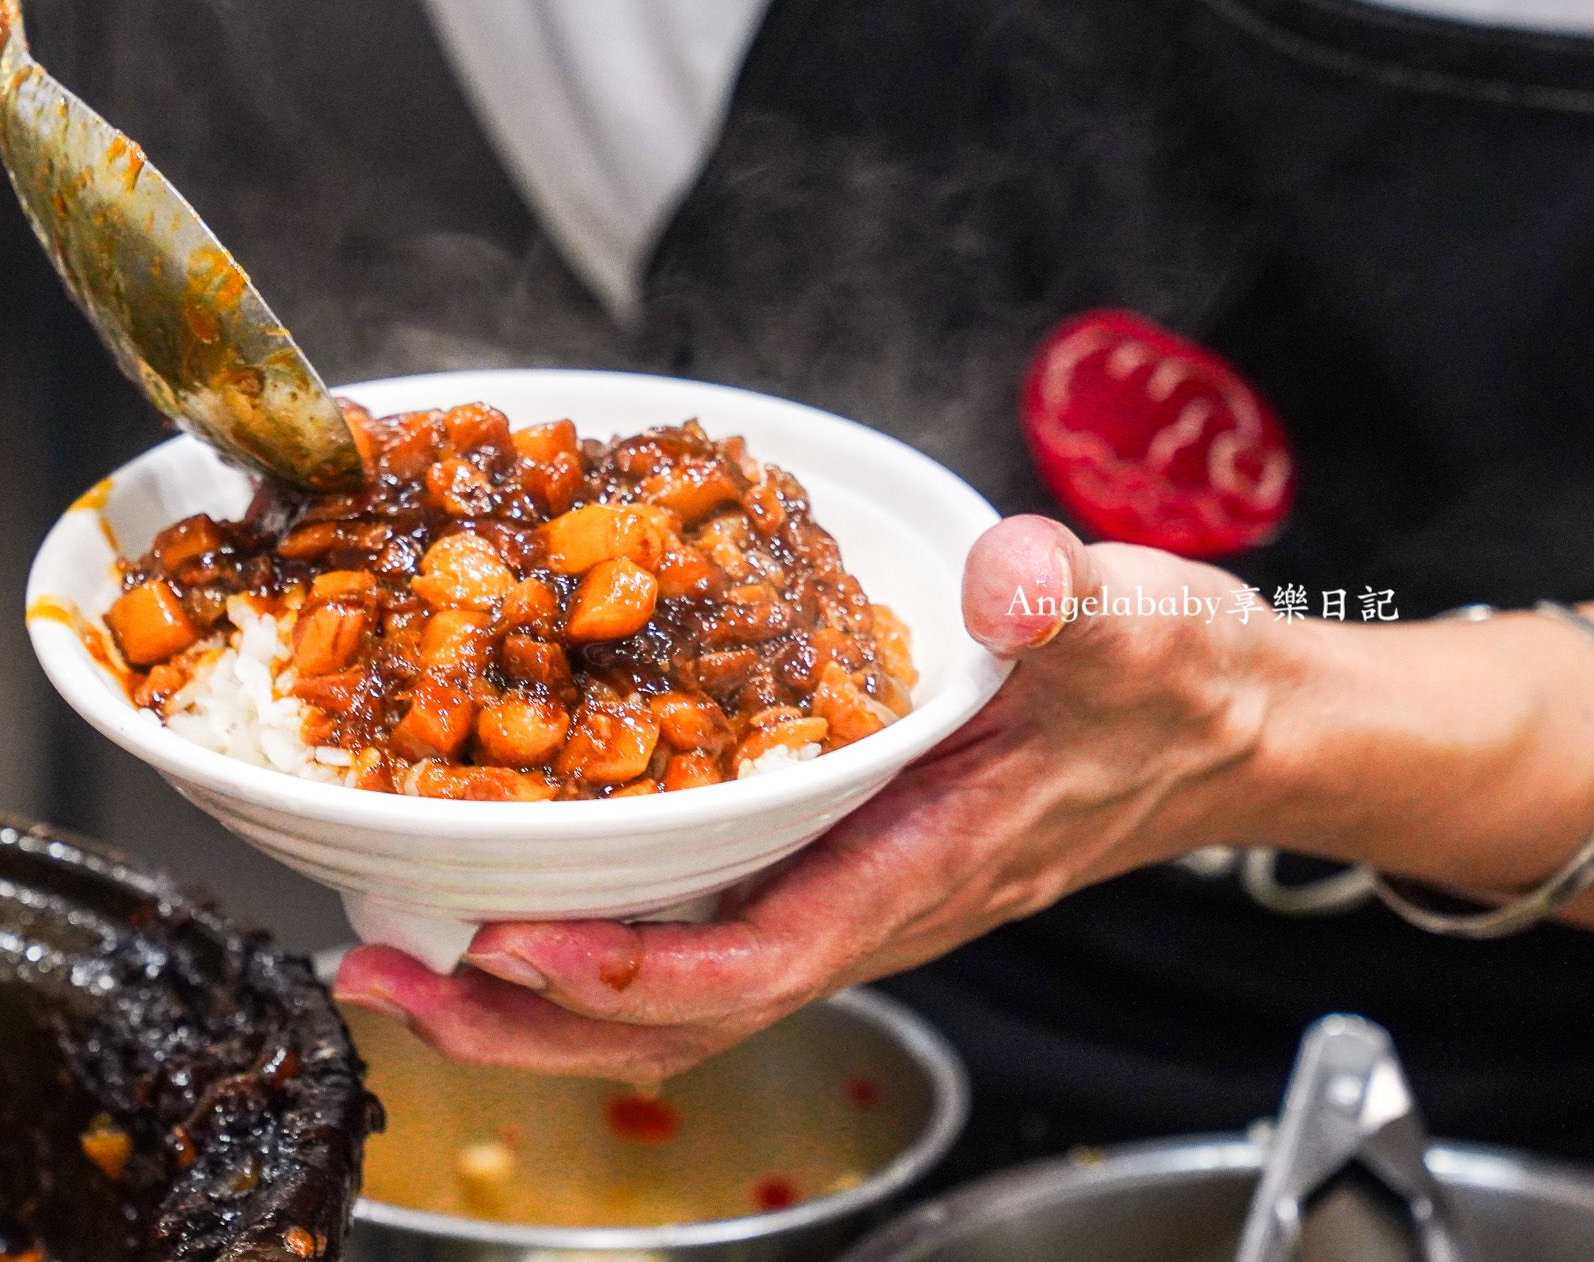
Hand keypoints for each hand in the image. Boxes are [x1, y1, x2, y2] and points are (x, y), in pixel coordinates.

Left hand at [333, 515, 1293, 1081]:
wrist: (1213, 733)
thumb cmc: (1171, 694)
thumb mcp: (1136, 629)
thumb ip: (1074, 604)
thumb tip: (1010, 577)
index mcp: (914, 868)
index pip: (756, 963)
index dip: (627, 972)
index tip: (511, 942)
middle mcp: (854, 906)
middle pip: (669, 1017)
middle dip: (519, 1017)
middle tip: (381, 970)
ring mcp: (829, 895)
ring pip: (661, 992)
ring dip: (524, 990)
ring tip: (399, 950)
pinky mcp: (817, 863)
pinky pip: (681, 935)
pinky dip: (581, 934)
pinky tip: (508, 884)